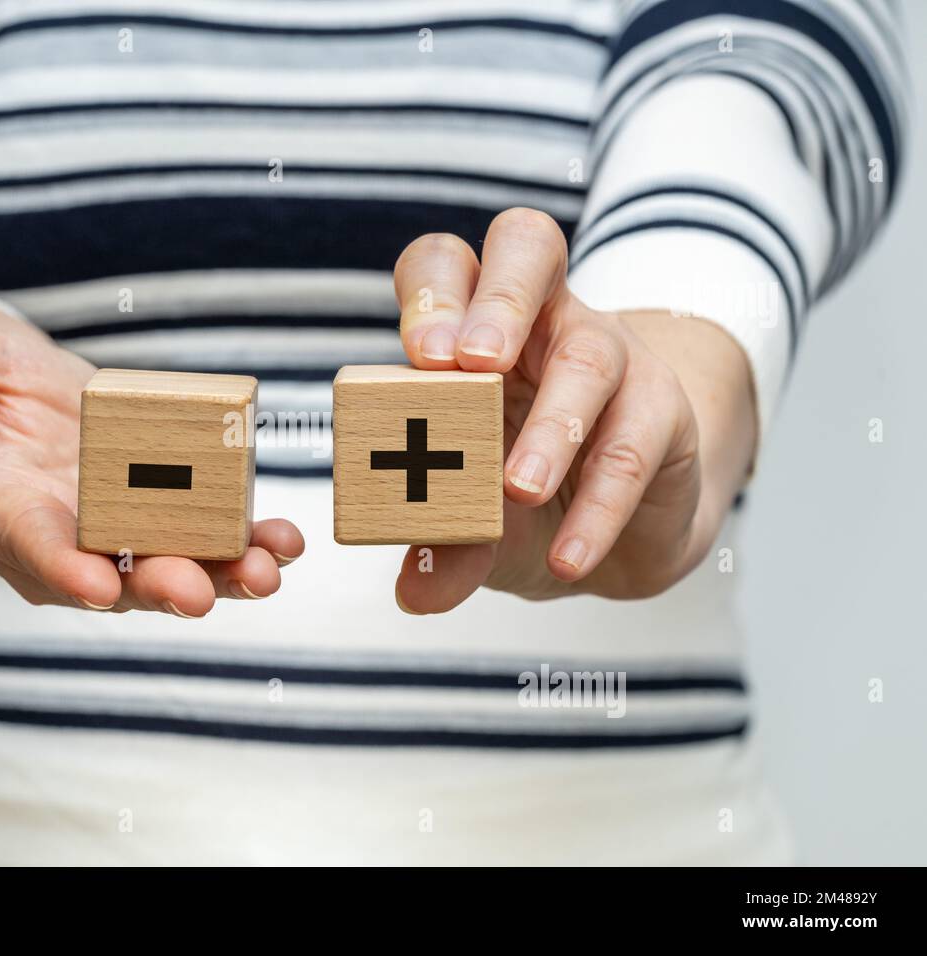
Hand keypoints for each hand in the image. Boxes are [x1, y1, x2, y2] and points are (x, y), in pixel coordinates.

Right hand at [0, 294, 303, 615]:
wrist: (24, 406)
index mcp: (4, 510)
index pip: (27, 545)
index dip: (59, 567)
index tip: (95, 587)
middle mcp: (67, 539)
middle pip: (111, 574)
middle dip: (154, 585)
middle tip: (194, 593)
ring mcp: (123, 537)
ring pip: (171, 567)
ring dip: (220, 574)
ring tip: (265, 570)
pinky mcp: (170, 519)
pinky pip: (211, 539)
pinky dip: (248, 543)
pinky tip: (286, 540)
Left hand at [391, 209, 755, 607]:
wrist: (612, 539)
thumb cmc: (518, 504)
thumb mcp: (472, 525)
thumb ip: (444, 547)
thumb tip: (416, 589)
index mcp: (471, 326)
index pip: (445, 265)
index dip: (431, 294)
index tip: (420, 356)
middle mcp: (539, 321)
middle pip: (527, 248)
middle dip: (499, 299)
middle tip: (470, 365)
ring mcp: (606, 355)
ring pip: (587, 358)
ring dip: (550, 427)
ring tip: (518, 491)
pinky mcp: (661, 410)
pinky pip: (632, 446)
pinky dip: (597, 506)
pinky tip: (570, 555)